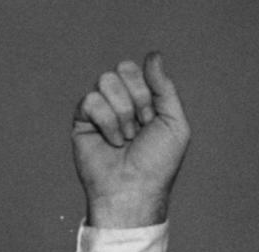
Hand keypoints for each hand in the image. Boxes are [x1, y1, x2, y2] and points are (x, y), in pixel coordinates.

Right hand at [72, 53, 189, 227]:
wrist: (134, 190)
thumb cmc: (157, 165)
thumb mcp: (175, 125)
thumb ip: (166, 87)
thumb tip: (154, 55)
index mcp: (143, 101)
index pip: (139, 70)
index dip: (148, 93)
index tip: (153, 120)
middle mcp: (121, 102)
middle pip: (123, 69)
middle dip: (137, 99)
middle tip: (141, 129)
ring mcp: (101, 110)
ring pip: (106, 80)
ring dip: (122, 113)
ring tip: (127, 139)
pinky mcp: (82, 120)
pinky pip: (90, 99)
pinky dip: (107, 122)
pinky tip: (112, 142)